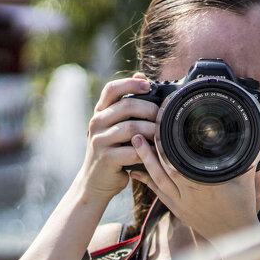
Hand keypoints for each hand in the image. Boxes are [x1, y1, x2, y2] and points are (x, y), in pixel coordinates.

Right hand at [78, 73, 158, 199]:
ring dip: (152, 131)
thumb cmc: (112, 151)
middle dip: (150, 110)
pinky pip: (133, 151)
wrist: (95, 182)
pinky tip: (156, 153)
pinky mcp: (106, 158)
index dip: (130, 83)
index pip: (112, 89)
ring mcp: (99, 140)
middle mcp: (97, 123)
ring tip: (163, 136)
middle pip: (127, 106)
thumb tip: (141, 77)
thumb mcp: (114, 126)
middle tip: (164, 118)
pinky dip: (148, 151)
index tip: (148, 86)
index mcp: (100, 112)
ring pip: (132, 128)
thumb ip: (125, 105)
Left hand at [129, 134, 259, 243]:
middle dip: (149, 151)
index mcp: (205, 184)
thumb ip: (246, 156)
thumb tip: (251, 135)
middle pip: (163, 169)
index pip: (180, 161)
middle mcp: (190, 194)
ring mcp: (181, 204)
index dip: (167, 145)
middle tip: (137, 133)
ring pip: (157, 181)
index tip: (160, 129)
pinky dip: (147, 180)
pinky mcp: (178, 210)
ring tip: (135, 145)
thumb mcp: (246, 178)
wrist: (235, 235)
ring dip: (144, 163)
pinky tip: (137, 171)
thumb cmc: (242, 206)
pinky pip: (158, 193)